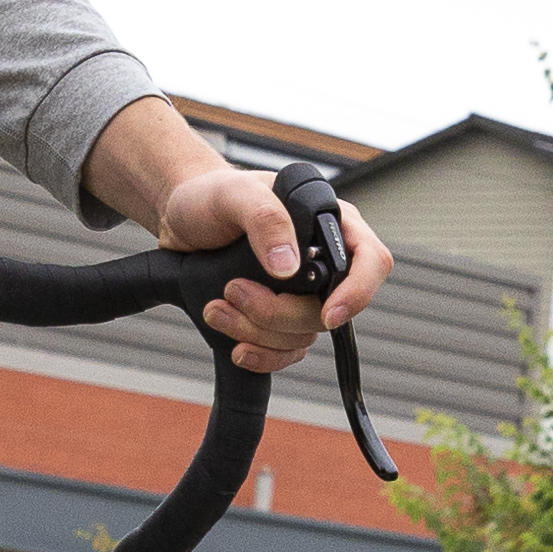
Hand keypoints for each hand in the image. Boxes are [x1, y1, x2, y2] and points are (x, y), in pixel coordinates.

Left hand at [86, 99, 391, 369]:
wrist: (181, 222)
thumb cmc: (211, 197)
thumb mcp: (234, 194)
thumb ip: (265, 220)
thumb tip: (288, 266)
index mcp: (330, 224)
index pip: (371, 261)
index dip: (358, 292)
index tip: (328, 313)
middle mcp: (325, 262)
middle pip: (329, 309)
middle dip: (278, 313)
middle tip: (233, 291)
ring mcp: (304, 294)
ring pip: (303, 335)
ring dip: (258, 332)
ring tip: (216, 308)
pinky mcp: (281, 318)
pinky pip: (287, 352)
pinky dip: (262, 356)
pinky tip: (237, 348)